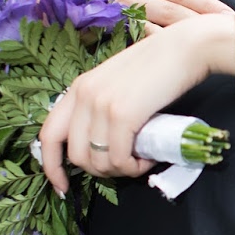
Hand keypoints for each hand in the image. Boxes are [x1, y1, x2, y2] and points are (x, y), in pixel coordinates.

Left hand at [38, 14, 232, 195]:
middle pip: (75, 155)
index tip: (62, 187)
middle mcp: (83, 95)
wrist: (186, 47)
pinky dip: (133, 167)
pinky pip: (118, 158)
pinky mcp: (123, 114)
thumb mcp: (117, 82)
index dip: (51, 166)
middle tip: (124, 167)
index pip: (48, 135)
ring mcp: (101, 105)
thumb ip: (102, 106)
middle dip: (99, 171)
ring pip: (97, 161)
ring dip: (120, 170)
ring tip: (141, 160)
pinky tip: (148, 159)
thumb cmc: (159, 65)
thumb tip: (102, 143)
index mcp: (78, 87)